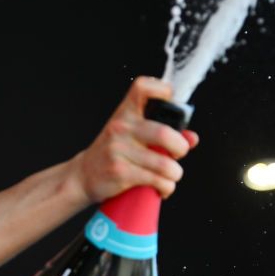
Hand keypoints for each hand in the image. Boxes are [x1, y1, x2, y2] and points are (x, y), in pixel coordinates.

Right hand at [70, 76, 198, 201]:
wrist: (82, 175)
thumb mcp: (131, 135)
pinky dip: (166, 187)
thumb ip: (162, 132)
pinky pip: (156, 180)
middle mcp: (121, 127)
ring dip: (175, 174)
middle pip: (165, 133)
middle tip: (178, 154)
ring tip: (170, 176)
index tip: (172, 106)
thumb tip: (192, 138)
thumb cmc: (112, 153)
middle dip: (181, 148)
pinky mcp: (120, 172)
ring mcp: (119, 150)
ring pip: (165, 164)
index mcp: (125, 112)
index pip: (143, 87)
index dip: (164, 91)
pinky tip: (161, 187)